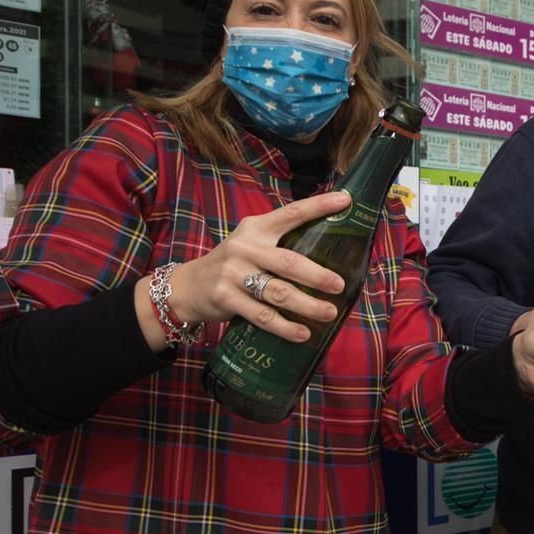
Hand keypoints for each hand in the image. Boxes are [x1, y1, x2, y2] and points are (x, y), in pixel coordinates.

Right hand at [137, 191, 351, 351]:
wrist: (187, 286)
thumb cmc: (233, 264)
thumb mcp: (251, 244)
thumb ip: (279, 242)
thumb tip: (330, 250)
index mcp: (256, 229)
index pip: (291, 213)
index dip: (318, 206)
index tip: (345, 201)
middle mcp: (245, 248)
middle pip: (289, 262)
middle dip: (317, 275)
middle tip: (340, 285)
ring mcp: (233, 274)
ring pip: (278, 293)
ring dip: (307, 306)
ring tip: (330, 313)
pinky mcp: (225, 298)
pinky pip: (262, 316)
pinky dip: (285, 327)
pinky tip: (303, 333)